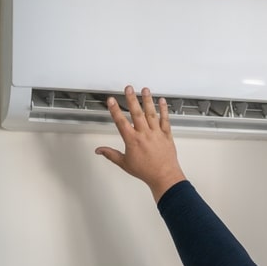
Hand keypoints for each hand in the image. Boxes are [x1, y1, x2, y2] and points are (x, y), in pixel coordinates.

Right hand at [95, 85, 186, 201]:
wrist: (164, 176)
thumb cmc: (146, 171)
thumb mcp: (124, 163)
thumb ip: (111, 154)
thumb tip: (99, 151)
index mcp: (132, 140)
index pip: (121, 122)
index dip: (115, 110)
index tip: (111, 100)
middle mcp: (144, 134)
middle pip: (137, 113)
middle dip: (131, 99)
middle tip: (128, 88)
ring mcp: (156, 133)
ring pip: (151, 114)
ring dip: (148, 100)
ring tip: (145, 90)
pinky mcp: (166, 135)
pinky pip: (165, 120)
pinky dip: (164, 110)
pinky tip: (162, 101)